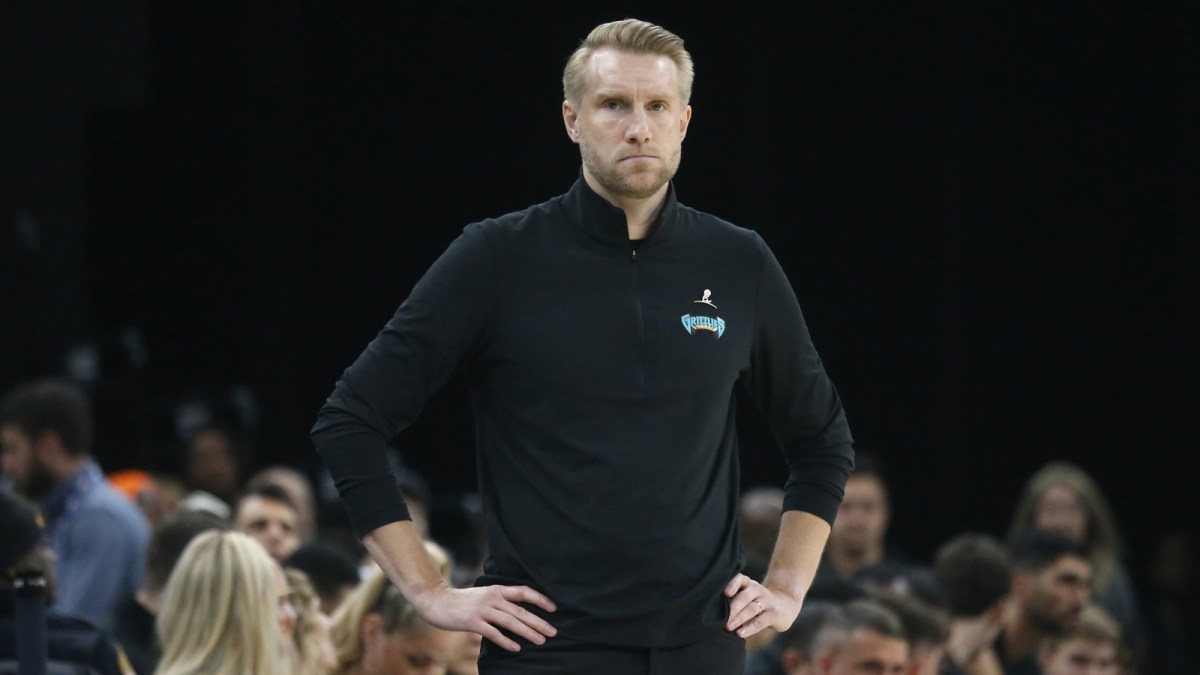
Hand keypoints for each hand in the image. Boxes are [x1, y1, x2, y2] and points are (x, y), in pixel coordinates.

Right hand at [411, 583, 557, 651]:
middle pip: (521, 611)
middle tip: (553, 632)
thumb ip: (498, 600)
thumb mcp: (483, 594)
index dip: (540, 599)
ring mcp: (482, 609)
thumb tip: (517, 611)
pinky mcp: (473, 621)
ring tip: (540, 641)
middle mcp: (492, 598)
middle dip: (539, 622)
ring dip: (528, 632)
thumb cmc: (462, 601)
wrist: (437, 601)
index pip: (524, 591)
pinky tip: (516, 648)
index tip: (554, 608)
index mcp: (497, 589)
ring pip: (510, 622)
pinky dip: (506, 641)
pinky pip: (493, 633)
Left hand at [724, 573, 800, 637]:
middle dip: (731, 609)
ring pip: (751, 609)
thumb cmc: (759, 602)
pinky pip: (760, 621)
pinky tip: (740, 634)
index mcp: (749, 584)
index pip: (740, 579)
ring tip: (727, 627)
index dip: (732, 584)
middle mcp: (758, 590)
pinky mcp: (774, 614)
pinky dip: (749, 628)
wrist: (786, 604)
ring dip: (738, 618)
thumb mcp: (748, 596)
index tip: (725, 593)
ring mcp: (767, 601)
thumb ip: (734, 601)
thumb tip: (713, 614)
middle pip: (744, 597)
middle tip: (720, 619)